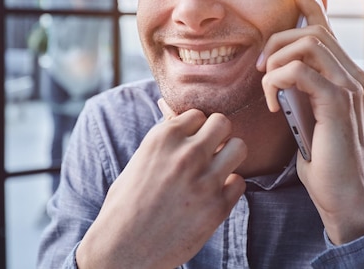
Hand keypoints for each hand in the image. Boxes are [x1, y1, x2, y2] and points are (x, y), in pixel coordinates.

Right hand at [76, 102, 246, 268]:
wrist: (123, 249)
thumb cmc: (125, 205)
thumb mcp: (139, 161)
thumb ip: (165, 142)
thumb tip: (185, 124)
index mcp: (163, 139)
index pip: (198, 114)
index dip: (196, 129)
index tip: (192, 142)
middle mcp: (186, 154)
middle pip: (223, 123)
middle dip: (218, 135)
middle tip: (210, 152)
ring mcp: (205, 180)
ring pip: (239, 146)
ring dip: (230, 157)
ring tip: (217, 170)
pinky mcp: (218, 206)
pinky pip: (240, 182)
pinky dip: (230, 188)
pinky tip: (214, 196)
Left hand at [257, 0, 363, 244]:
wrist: (342, 194)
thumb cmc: (321, 156)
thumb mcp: (308, 113)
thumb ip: (302, 87)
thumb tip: (279, 65)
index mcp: (349, 76)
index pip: (328, 30)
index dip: (312, 5)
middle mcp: (355, 76)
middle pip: (313, 32)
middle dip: (277, 42)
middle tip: (259, 68)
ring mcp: (350, 88)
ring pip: (308, 44)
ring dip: (276, 60)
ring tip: (265, 85)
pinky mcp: (338, 103)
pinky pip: (299, 71)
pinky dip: (276, 82)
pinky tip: (273, 105)